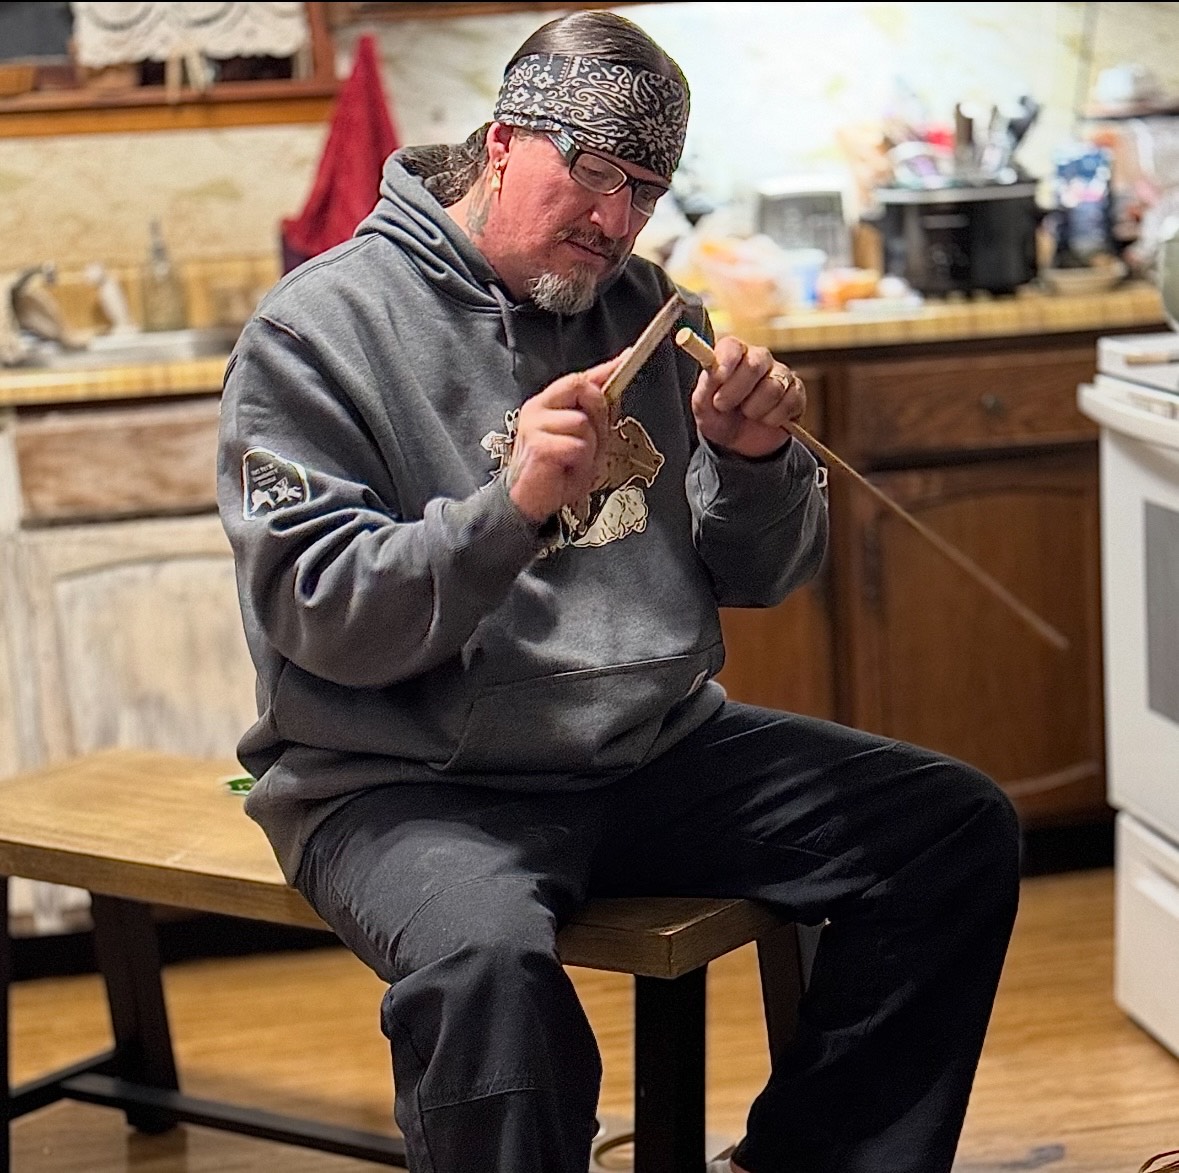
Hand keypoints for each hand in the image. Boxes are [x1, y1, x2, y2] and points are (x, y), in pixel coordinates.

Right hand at [506, 355, 620, 522]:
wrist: (530, 502)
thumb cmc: (556, 473)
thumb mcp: (585, 441)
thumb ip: (595, 417)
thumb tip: (613, 394)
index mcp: (548, 404)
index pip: (579, 378)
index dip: (605, 369)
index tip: (626, 357)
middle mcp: (538, 408)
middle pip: (581, 386)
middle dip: (598, 412)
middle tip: (593, 440)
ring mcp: (535, 425)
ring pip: (583, 422)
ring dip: (589, 447)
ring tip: (575, 462)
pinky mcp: (538, 445)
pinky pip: (577, 446)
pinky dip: (580, 463)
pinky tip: (567, 470)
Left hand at [690, 335, 805, 457]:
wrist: (738, 444)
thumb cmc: (719, 417)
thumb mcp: (703, 406)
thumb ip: (705, 386)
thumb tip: (714, 370)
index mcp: (733, 355)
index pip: (733, 346)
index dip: (726, 360)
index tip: (718, 378)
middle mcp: (759, 359)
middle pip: (755, 364)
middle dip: (736, 390)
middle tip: (722, 406)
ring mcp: (780, 375)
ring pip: (773, 386)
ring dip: (754, 409)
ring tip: (747, 414)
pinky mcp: (796, 393)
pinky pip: (789, 403)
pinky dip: (773, 418)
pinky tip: (765, 420)